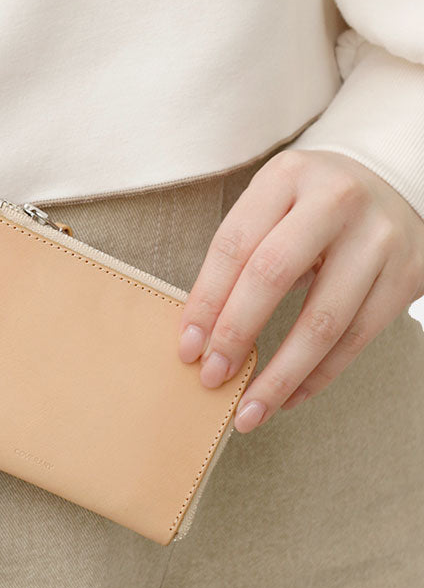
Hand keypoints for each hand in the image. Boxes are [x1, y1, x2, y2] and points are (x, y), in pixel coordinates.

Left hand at [177, 148, 423, 431]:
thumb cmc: (308, 206)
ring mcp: (379, 238)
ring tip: (248, 411)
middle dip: (236, 334)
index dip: (206, 301)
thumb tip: (198, 335)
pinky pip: (357, 337)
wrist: (392, 183)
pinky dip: (318, 376)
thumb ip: (237, 259)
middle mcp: (336, 200)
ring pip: (323, 320)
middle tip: (211, 377)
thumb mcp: (270, 208)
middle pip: (273, 276)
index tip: (187, 347)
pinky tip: (288, 398)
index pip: (234, 246)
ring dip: (280, 375)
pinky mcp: (408, 274)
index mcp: (286, 177)